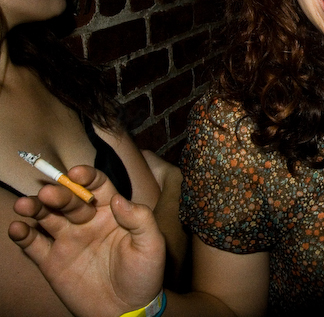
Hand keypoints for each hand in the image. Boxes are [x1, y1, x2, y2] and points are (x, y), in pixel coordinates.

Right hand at [8, 166, 165, 316]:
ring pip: (47, 216)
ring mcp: (68, 240)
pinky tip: (18, 228)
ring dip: (35, 207)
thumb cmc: (144, 275)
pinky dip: (22, 234)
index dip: (87, 177)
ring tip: (26, 205)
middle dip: (59, 193)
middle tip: (51, 194)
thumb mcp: (152, 244)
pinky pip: (33, 244)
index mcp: (112, 212)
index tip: (77, 173)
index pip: (97, 186)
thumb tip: (118, 199)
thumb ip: (140, 219)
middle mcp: (87, 221)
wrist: (127, 310)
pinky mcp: (52, 261)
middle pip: (69, 200)